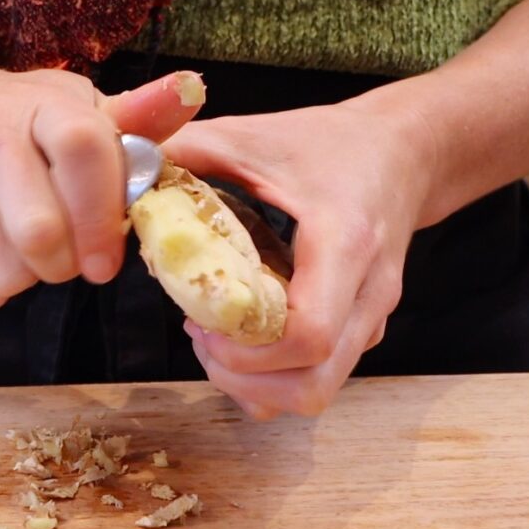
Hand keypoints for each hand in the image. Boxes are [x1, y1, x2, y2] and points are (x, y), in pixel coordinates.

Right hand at [0, 21, 202, 309]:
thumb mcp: (70, 105)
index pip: (82, 150)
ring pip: (5, 270)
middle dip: (66, 263)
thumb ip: (133, 118)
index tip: (109, 259)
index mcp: (38, 102)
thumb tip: (191, 93)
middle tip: (70, 255)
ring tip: (29, 249)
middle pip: (39, 232)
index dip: (103, 215)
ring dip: (30, 278)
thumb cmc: (9, 114)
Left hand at [164, 99, 435, 417]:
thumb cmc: (332, 143)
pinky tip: (243, 338)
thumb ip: (189, 150)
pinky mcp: (362, 329)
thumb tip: (124, 169)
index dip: (247, 350)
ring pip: (315, 393)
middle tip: (202, 341)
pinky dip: (274, 377)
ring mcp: (370, 319)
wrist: (404, 152)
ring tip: (216, 342)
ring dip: (257, 384)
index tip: (201, 325)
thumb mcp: (256, 135)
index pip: (309, 335)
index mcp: (344, 244)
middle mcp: (367, 294)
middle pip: (313, 386)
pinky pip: (319, 379)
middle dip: (244, 380)